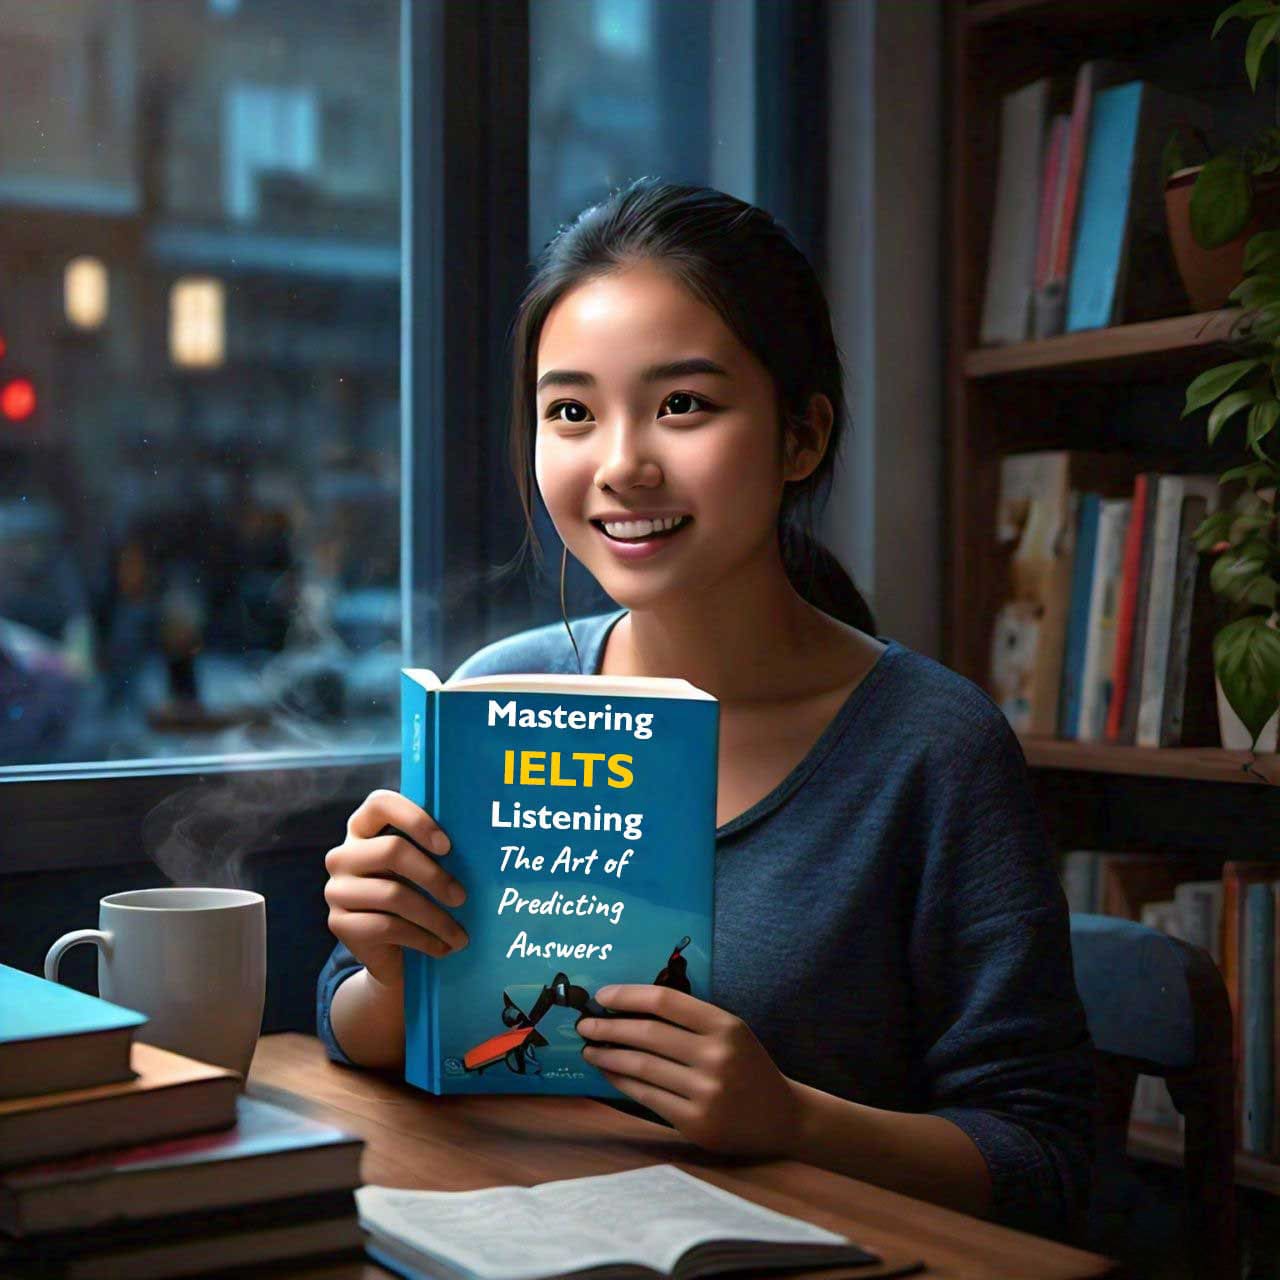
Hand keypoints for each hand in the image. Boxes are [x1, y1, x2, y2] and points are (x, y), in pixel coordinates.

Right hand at [324, 789, 469, 988]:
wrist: (391, 952)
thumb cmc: (415, 896)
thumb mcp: (422, 868)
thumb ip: (435, 850)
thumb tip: (478, 843)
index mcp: (363, 828)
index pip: (381, 803)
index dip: (415, 818)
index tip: (447, 846)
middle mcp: (343, 854)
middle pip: (391, 850)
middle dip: (434, 876)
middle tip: (462, 897)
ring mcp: (337, 889)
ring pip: (393, 895)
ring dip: (435, 918)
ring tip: (460, 935)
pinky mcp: (338, 923)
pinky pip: (387, 927)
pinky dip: (423, 939)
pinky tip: (443, 947)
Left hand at [576, 985, 799, 1157]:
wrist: (782, 1116)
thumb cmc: (747, 1066)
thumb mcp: (730, 1032)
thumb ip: (689, 1020)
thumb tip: (628, 1010)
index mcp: (725, 1025)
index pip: (666, 1001)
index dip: (628, 995)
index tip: (601, 996)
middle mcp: (716, 1056)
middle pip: (648, 1034)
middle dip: (608, 1027)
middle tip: (584, 1025)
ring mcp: (706, 1091)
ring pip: (642, 1067)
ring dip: (608, 1056)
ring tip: (589, 1050)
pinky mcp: (696, 1122)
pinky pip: (647, 1097)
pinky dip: (622, 1083)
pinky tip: (610, 1074)